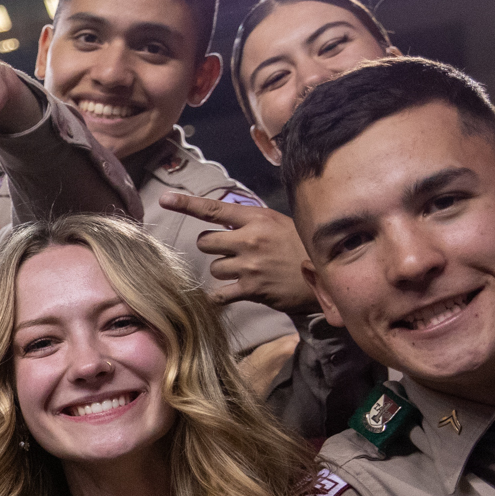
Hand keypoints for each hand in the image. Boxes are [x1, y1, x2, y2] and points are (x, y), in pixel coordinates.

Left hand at [159, 192, 317, 313]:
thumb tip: (225, 221)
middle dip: (213, 247)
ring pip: (214, 268)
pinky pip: (219, 294)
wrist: (329, 275)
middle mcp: (250, 239)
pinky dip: (220, 296)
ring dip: (223, 271)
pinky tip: (231, 294)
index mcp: (257, 218)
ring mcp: (249, 265)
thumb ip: (252, 223)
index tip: (165, 199)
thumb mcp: (281, 224)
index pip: (213, 209)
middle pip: (205, 242)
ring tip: (247, 271)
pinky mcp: (251, 289)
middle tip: (232, 252)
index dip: (186, 203)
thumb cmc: (304, 247)